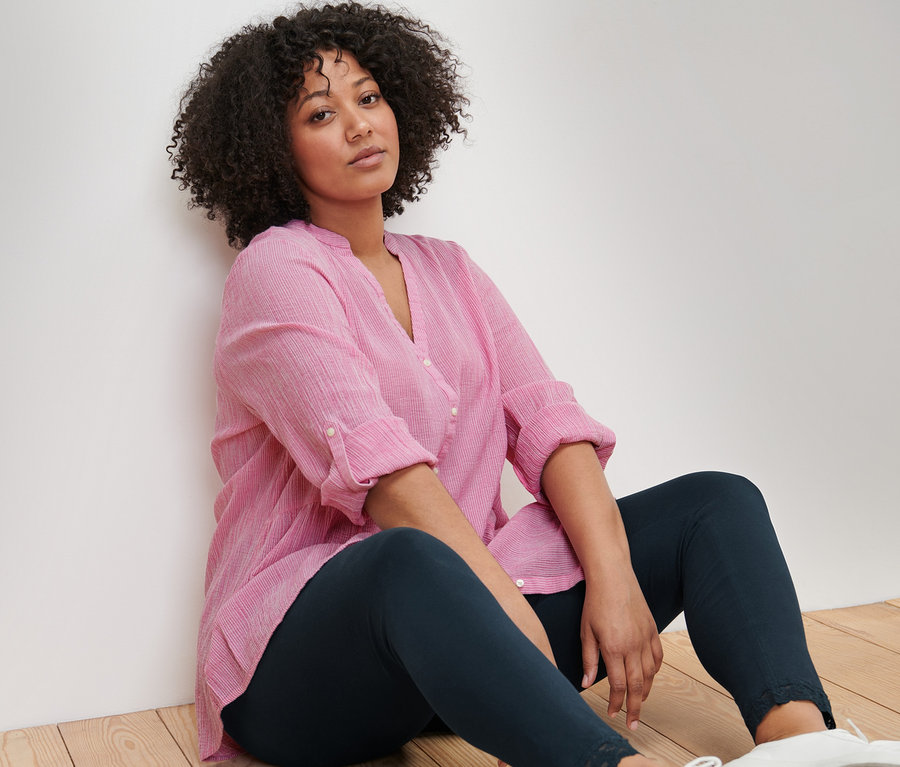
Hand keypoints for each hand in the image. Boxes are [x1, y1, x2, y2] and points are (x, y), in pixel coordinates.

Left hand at [580, 574, 662, 730]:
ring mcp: (645, 638)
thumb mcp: (586, 632)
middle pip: (637, 685)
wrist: (613, 577)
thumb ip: (588, 660)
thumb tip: (586, 683)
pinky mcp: (653, 630)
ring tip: (639, 702)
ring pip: (650, 673)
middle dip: (635, 707)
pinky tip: (650, 677)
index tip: (613, 714)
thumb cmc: (596, 602)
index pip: (618, 685)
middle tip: (634, 723)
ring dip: (645, 691)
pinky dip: (655, 671)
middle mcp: (633, 646)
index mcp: (614, 647)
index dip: (616, 703)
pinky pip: (658, 657)